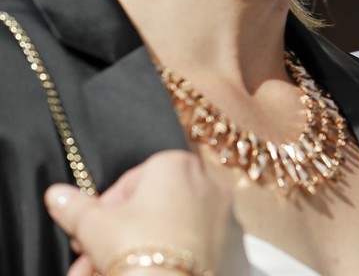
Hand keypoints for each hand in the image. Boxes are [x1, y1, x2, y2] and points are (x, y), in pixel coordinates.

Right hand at [45, 150, 247, 275]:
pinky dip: (174, 257)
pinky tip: (151, 273)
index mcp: (176, 163)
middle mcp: (207, 180)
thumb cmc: (134, 247)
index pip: (131, 181)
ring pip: (173, 228)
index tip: (89, 234)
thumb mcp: (94, 226)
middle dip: (119, 235)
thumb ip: (75, 207)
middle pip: (153, 207)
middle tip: (94, 259)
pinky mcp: (234, 242)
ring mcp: (225, 212)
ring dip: (142, 248)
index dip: (105, 211)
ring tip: (114, 271)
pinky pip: (196, 245)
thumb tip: (56, 194)